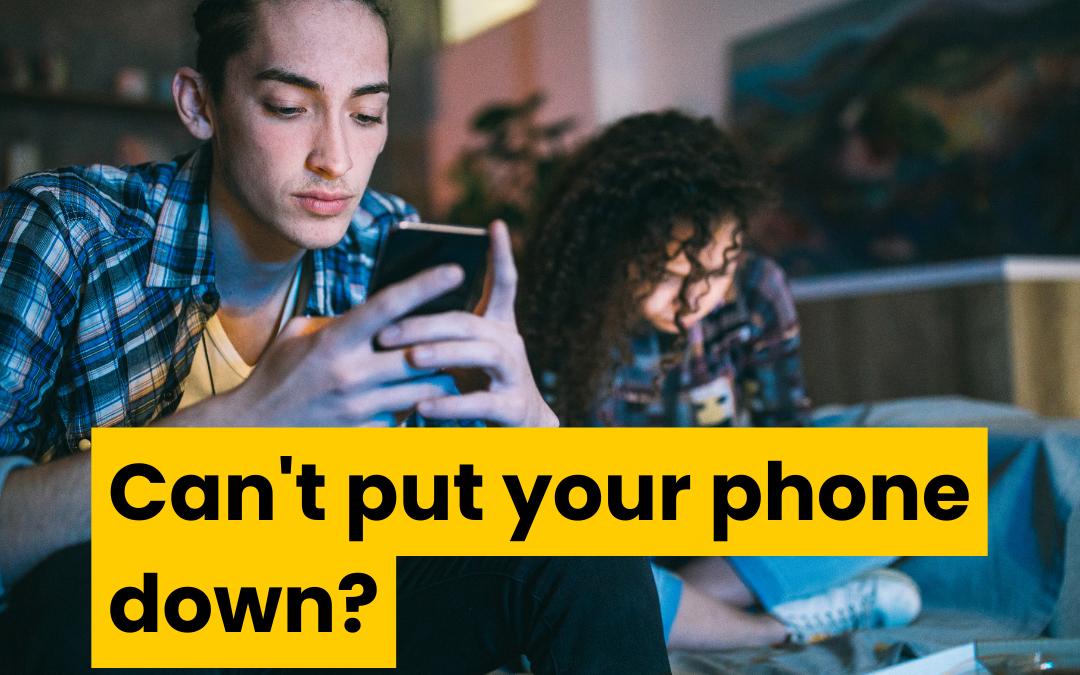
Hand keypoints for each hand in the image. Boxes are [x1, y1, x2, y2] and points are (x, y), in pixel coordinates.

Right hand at [162, 265, 463, 426]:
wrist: (253, 429)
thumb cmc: (277, 375)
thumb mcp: (299, 336)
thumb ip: (340, 322)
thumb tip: (379, 312)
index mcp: (334, 341)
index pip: (388, 305)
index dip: (426, 285)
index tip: (457, 270)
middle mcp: (350, 373)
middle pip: (421, 352)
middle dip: (446, 343)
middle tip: (464, 333)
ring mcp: (359, 407)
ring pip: (424, 388)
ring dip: (438, 377)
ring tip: (443, 368)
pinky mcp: (366, 434)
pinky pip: (405, 416)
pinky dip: (411, 406)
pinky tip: (406, 400)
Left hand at [375, 221, 558, 426]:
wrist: (523, 432)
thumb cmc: (481, 386)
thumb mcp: (464, 354)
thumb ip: (441, 333)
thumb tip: (390, 315)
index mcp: (498, 328)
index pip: (504, 285)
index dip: (501, 255)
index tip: (495, 225)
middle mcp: (511, 344)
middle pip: (470, 322)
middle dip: (426, 324)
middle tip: (386, 333)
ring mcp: (516, 375)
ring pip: (483, 354)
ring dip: (444, 354)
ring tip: (411, 359)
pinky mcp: (514, 407)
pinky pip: (482, 401)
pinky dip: (452, 403)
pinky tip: (423, 405)